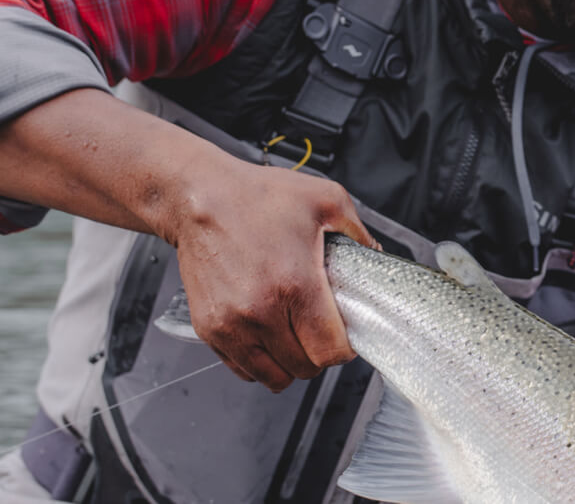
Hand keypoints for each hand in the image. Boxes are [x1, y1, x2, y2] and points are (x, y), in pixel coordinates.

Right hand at [161, 161, 378, 390]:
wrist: (198, 198)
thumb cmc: (255, 197)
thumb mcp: (324, 200)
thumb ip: (359, 232)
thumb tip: (376, 256)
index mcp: (294, 285)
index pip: (330, 352)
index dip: (344, 347)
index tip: (343, 333)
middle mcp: (259, 312)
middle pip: (304, 368)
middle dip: (318, 354)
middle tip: (317, 328)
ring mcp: (231, 325)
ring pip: (273, 378)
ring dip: (289, 363)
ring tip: (292, 335)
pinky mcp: (209, 329)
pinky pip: (243, 369)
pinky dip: (259, 361)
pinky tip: (267, 335)